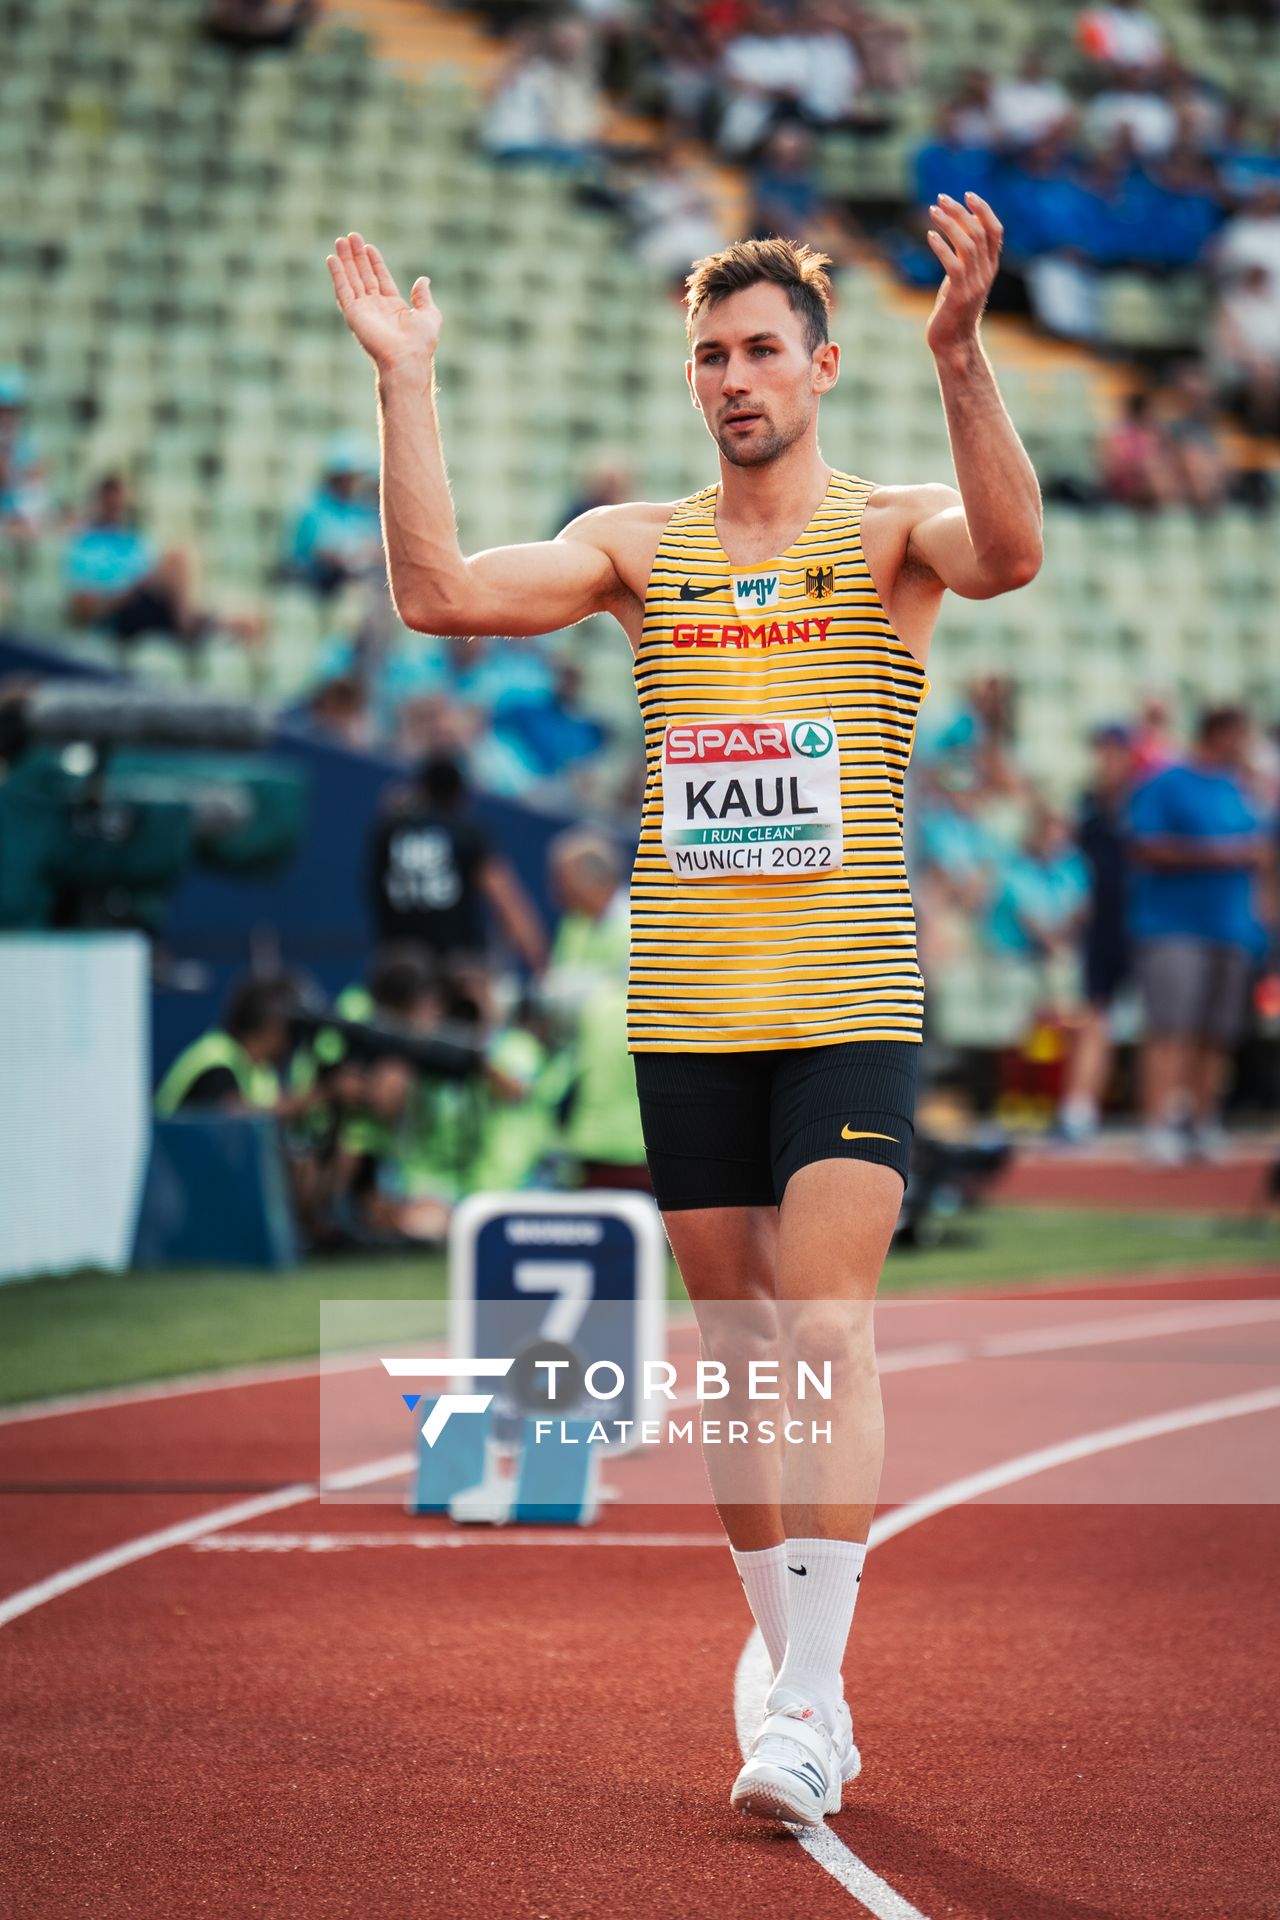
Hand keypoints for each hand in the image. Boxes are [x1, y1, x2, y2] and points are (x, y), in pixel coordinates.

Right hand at [326, 232, 441, 375]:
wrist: (406, 359)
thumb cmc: (420, 342)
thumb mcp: (429, 314)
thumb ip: (423, 296)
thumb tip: (423, 279)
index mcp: (393, 307)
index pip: (381, 278)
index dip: (374, 262)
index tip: (368, 245)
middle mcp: (376, 308)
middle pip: (364, 276)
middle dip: (357, 256)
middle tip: (350, 236)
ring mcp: (363, 310)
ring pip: (352, 280)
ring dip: (345, 260)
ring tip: (340, 240)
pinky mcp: (353, 314)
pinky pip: (343, 290)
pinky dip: (337, 274)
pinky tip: (332, 259)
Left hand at [924, 191, 1002, 358]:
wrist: (954, 343)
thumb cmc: (954, 310)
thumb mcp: (962, 278)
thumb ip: (964, 256)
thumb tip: (958, 229)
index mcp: (990, 267)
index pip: (996, 231)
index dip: (984, 210)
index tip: (967, 195)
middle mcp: (986, 273)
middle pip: (979, 232)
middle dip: (960, 211)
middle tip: (941, 198)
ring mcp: (974, 284)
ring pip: (968, 244)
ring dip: (949, 224)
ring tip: (933, 211)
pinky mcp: (958, 294)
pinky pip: (953, 264)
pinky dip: (941, 247)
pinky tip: (929, 236)